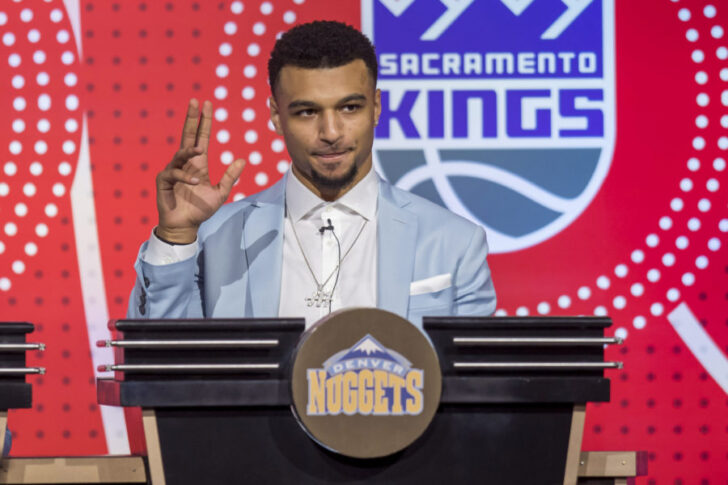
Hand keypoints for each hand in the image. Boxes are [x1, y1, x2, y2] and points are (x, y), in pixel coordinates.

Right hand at [155, 99, 245, 243]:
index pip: (201, 136)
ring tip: (199, 149)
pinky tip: (195, 181)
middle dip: (191, 118)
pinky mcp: (163, 181)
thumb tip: (242, 160)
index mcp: (198, 164)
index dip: (203, 121)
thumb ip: (230, 177)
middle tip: (195, 101)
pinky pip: (173, 173)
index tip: (206, 104)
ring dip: (189, 150)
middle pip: (187, 136)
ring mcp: (173, 170)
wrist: (186, 226)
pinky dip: (185, 176)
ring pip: (180, 153)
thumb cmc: (200, 209)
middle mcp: (185, 163)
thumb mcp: (220, 193)